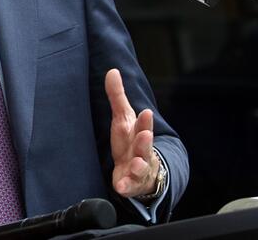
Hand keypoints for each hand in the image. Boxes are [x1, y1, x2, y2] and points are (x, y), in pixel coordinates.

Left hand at [105, 68, 159, 197]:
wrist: (141, 172)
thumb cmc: (130, 141)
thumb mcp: (123, 119)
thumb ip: (117, 97)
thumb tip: (112, 70)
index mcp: (138, 134)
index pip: (142, 126)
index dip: (144, 121)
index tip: (145, 112)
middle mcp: (141, 151)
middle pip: (144, 146)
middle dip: (145, 141)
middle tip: (145, 134)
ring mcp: (138, 169)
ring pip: (140, 168)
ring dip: (139, 165)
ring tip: (135, 163)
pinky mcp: (131, 183)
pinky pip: (129, 186)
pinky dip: (125, 186)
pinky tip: (120, 186)